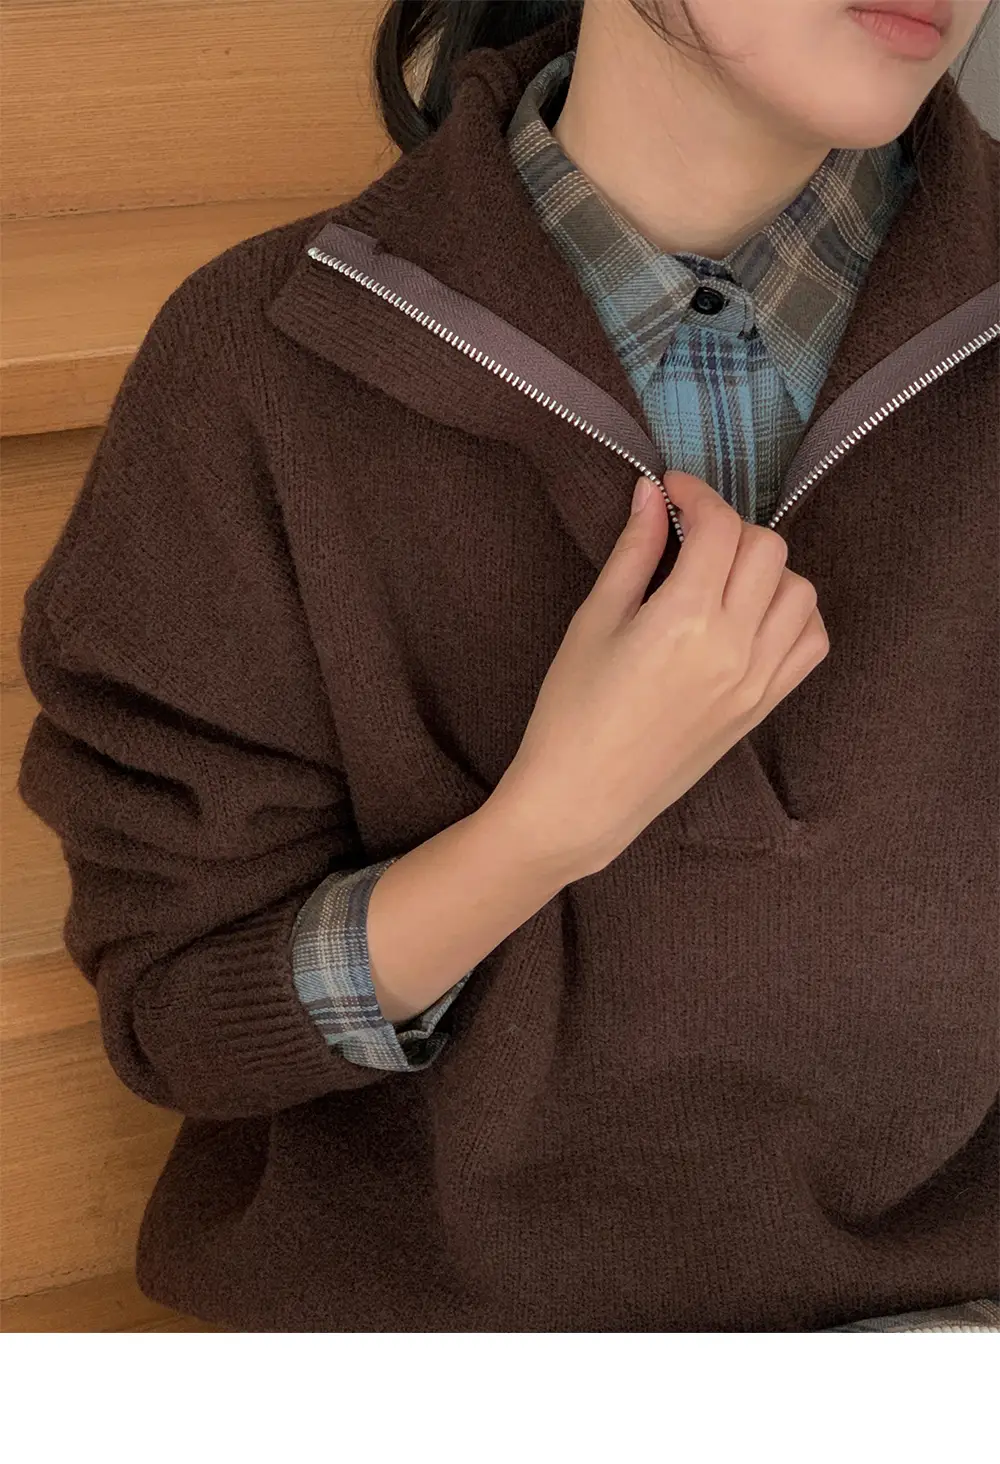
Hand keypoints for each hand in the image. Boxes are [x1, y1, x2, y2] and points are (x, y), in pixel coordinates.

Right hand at [491, 471, 829, 877]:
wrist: (583, 799)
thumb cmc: (571, 713)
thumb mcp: (594, 622)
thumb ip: (633, 553)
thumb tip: (651, 495)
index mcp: (686, 620)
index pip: (721, 526)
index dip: (697, 493)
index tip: (671, 490)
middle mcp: (735, 647)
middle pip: (769, 548)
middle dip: (729, 527)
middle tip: (689, 536)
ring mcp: (758, 680)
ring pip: (800, 590)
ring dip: (767, 568)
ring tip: (721, 577)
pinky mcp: (764, 706)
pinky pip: (810, 642)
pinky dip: (793, 614)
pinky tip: (751, 614)